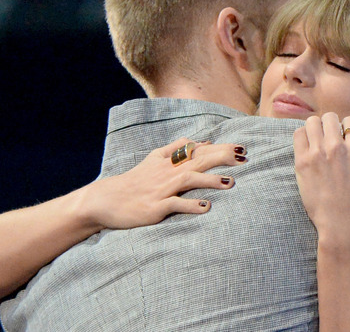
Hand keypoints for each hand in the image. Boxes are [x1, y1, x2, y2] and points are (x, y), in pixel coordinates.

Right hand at [77, 138, 246, 230]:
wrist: (105, 200)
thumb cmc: (134, 181)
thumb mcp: (154, 159)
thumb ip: (177, 148)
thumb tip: (202, 141)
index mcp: (168, 161)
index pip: (199, 150)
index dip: (220, 148)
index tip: (241, 148)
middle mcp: (167, 172)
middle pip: (198, 160)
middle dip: (222, 157)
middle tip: (243, 157)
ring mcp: (161, 189)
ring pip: (188, 179)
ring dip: (210, 180)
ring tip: (230, 182)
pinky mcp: (155, 207)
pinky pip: (175, 205)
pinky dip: (191, 205)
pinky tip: (206, 207)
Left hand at [293, 113, 349, 236]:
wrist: (341, 221)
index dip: (348, 130)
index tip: (346, 141)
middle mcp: (337, 147)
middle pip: (330, 117)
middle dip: (332, 126)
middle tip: (332, 140)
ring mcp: (317, 153)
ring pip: (312, 121)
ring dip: (316, 128)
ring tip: (319, 141)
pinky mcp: (302, 162)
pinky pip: (298, 134)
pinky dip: (303, 136)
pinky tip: (309, 146)